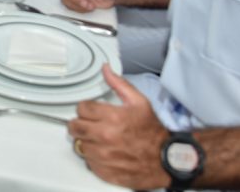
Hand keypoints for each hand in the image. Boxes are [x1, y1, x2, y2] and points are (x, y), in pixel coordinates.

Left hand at [68, 65, 169, 188]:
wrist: (165, 160)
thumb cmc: (153, 132)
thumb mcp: (139, 102)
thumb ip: (119, 84)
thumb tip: (106, 70)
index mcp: (113, 118)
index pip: (81, 108)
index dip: (86, 108)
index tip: (91, 111)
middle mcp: (105, 137)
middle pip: (75, 127)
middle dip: (80, 123)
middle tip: (89, 124)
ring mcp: (103, 156)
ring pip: (79, 144)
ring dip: (86, 141)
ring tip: (99, 138)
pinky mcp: (104, 170)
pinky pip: (88, 161)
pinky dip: (93, 157)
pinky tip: (104, 151)